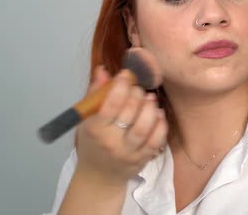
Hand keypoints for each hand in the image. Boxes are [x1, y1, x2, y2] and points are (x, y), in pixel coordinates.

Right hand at [74, 65, 167, 184]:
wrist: (99, 176)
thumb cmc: (92, 142)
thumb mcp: (87, 119)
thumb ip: (95, 94)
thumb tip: (103, 70)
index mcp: (95, 130)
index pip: (110, 105)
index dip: (121, 86)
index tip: (126, 74)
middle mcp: (112, 142)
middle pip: (129, 114)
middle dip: (136, 94)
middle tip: (138, 87)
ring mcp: (129, 153)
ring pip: (144, 127)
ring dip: (150, 108)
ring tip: (149, 97)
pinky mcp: (143, 159)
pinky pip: (156, 141)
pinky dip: (161, 125)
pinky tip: (159, 113)